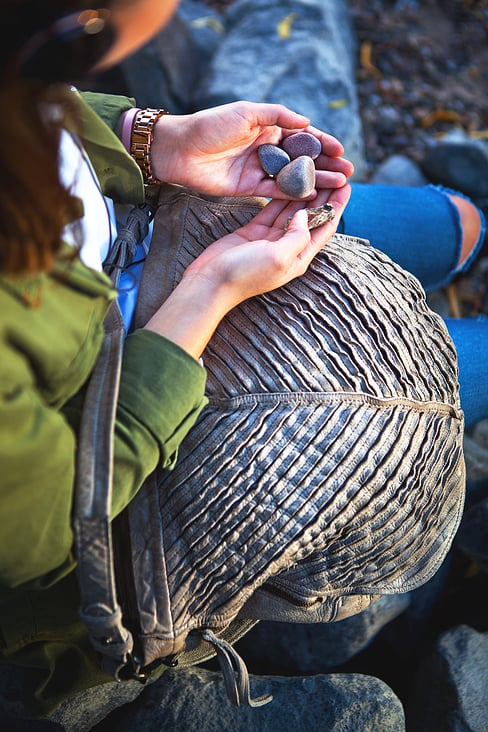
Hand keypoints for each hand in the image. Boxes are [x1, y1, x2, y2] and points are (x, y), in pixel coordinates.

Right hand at [144, 184, 350, 358]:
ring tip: (313, 170)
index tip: (346, 186)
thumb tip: (305, 215)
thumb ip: (297, 236)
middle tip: (332, 171)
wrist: (210, 282)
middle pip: (310, 217)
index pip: (325, 228)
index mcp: (299, 257)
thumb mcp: (278, 258)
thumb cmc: (246, 275)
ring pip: (291, 211)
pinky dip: (280, 196)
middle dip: (322, 195)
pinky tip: (287, 180)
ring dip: (303, 192)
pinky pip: (272, 210)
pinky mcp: (254, 232)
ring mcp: (271, 239)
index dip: (336, 207)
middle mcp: (288, 248)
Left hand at [151, 101, 353, 198]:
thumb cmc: (211, 125)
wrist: (180, 149)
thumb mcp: (246, 112)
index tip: (341, 151)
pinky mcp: (250, 188)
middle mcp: (267, 149)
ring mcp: (260, 170)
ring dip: (317, 180)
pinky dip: (295, 194)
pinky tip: (314, 195)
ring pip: (294, 176)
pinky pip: (277, 191)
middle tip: (348, 173)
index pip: (302, 136)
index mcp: (268, 128)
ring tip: (339, 184)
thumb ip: (278, 116)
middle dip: (327, 165)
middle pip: (303, 159)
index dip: (323, 143)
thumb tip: (307, 122)